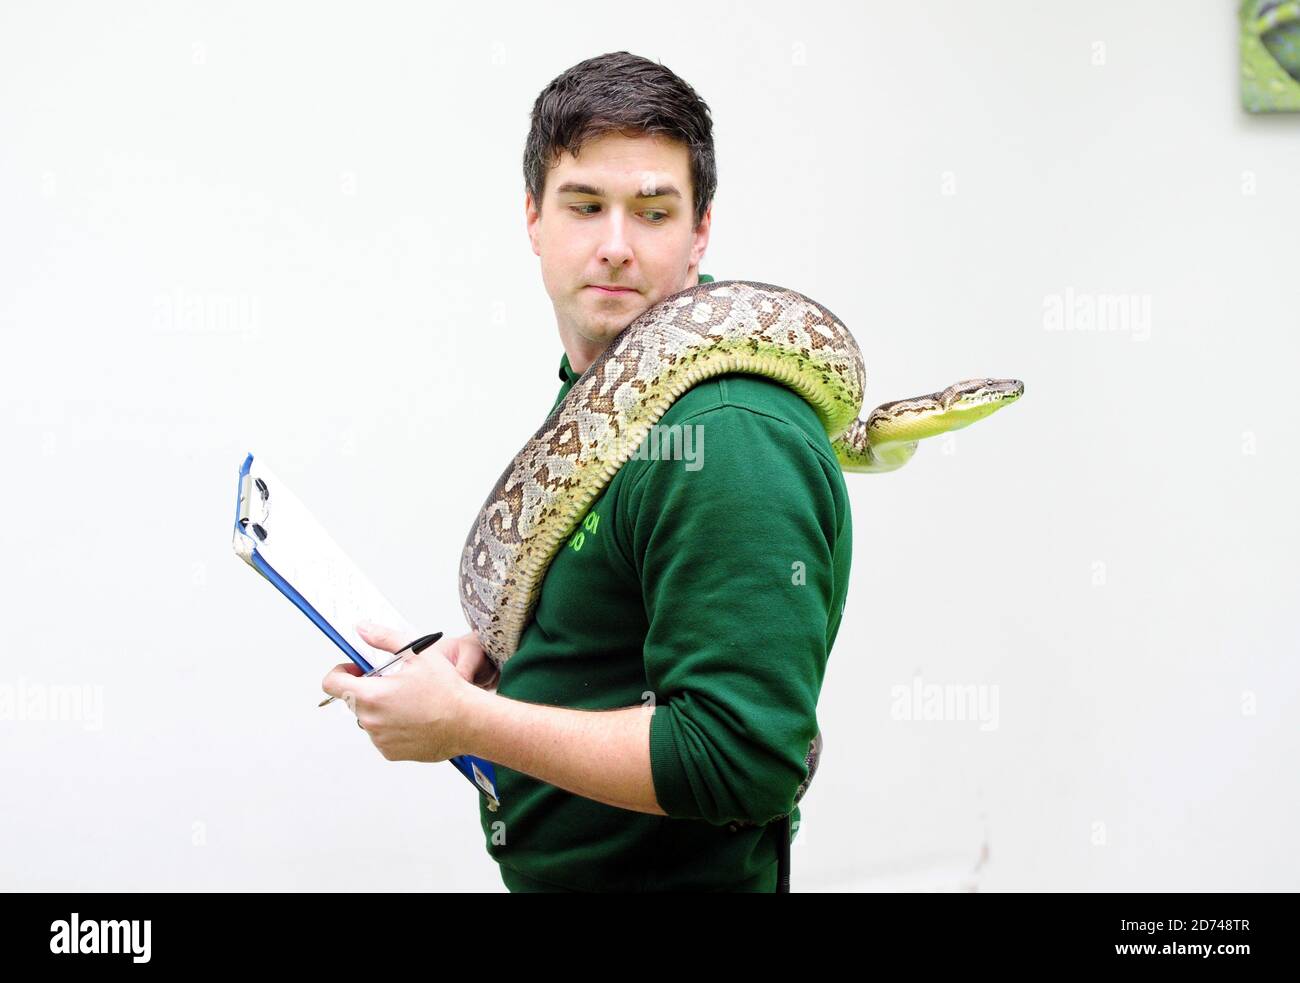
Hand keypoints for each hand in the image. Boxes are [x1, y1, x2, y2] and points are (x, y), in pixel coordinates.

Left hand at [320, 622, 487, 762]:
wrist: (469, 722)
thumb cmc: (447, 689)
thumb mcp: (417, 653)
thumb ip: (384, 638)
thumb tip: (362, 628)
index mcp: (371, 694)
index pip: (332, 683)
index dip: (341, 672)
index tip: (356, 670)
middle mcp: (370, 720)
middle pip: (353, 700)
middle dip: (369, 689)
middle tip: (397, 683)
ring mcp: (380, 739)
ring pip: (370, 718)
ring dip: (381, 709)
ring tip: (410, 702)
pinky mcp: (391, 752)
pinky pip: (383, 736)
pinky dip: (393, 727)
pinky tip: (415, 719)